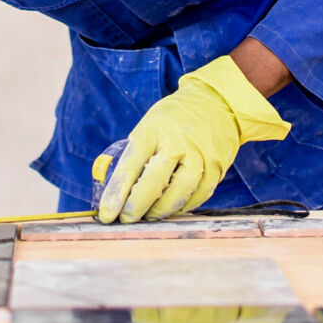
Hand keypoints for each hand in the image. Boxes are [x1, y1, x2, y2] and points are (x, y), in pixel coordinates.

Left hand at [97, 55, 290, 222]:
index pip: (130, 167)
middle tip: (126, 219)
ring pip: (178, 195)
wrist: (215, 103)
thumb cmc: (173, 119)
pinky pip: (198, 196)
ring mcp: (199, 157)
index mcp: (153, 131)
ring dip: (160, 211)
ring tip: (149, 216)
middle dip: (136, 208)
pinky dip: (183, 207)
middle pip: (154, 184)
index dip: (116, 194)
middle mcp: (177, 144)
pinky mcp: (217, 168)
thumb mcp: (148, 126)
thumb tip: (117, 190)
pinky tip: (172, 208)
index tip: (106, 214)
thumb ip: (135, 154)